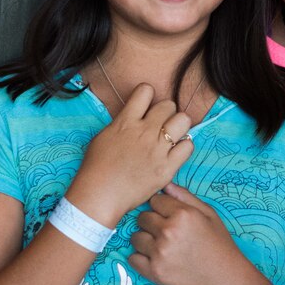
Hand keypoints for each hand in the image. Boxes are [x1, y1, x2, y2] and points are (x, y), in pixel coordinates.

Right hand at [66, 84, 194, 225]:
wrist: (100, 195)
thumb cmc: (96, 167)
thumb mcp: (104, 136)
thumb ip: (122, 122)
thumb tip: (134, 116)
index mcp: (127, 121)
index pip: (146, 90)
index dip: (147, 96)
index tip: (146, 107)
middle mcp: (145, 131)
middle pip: (169, 105)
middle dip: (165, 113)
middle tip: (160, 125)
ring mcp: (158, 149)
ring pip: (183, 120)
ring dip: (178, 126)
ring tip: (171, 136)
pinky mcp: (167, 167)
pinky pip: (188, 146)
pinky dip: (184, 147)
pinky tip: (175, 153)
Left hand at [129, 184, 265, 284]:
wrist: (225, 280)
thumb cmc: (220, 245)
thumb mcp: (209, 215)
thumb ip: (185, 197)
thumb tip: (165, 184)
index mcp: (183, 215)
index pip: (155, 201)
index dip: (161, 207)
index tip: (168, 216)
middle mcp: (168, 232)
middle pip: (142, 218)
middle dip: (151, 222)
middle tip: (166, 232)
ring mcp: (159, 253)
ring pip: (136, 237)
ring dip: (145, 240)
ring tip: (161, 246)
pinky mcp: (154, 272)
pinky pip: (133, 258)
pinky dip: (141, 258)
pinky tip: (156, 259)